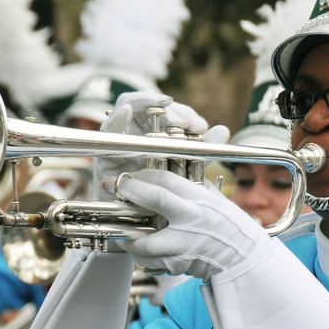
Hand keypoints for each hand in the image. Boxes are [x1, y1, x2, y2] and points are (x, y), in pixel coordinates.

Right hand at [94, 89, 228, 198]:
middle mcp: (136, 131)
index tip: (201, 127)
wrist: (142, 225)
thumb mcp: (187, 172)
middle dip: (168, 108)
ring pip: (126, 106)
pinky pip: (107, 131)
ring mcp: (119, 140)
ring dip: (145, 104)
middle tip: (185, 124)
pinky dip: (115, 118)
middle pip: (147, 104)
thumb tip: (224, 129)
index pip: (168, 110)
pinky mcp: (104, 153)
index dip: (185, 113)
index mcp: (155, 130)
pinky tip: (125, 111)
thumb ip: (203, 151)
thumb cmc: (162, 195)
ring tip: (163, 106)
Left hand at [112, 169, 270, 280]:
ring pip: (143, 241)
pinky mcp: (179, 265)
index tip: (131, 177)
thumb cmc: (230, 226)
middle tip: (113, 189)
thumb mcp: (214, 199)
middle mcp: (192, 220)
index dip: (143, 176)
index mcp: (201, 200)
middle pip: (153, 201)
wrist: (244, 259)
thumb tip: (166, 173)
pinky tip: (141, 250)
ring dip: (128, 236)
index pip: (166, 180)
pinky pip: (150, 261)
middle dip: (128, 192)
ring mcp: (184, 245)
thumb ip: (191, 187)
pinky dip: (142, 256)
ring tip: (123, 231)